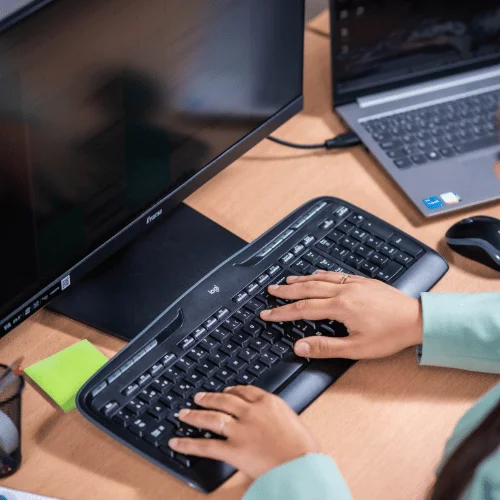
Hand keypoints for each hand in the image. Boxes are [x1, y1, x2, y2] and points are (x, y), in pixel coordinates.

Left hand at [168, 385, 318, 478]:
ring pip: (211, 417)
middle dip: (210, 397)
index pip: (245, 390)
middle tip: (199, 397)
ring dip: (195, 414)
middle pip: (224, 399)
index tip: (226, 390)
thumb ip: (276, 416)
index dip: (232, 389)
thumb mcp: (293, 421)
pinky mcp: (233, 449)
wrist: (303, 465)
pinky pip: (206, 446)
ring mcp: (240, 429)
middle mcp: (251, 411)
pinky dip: (189, 444)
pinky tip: (176, 443)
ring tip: (184, 413)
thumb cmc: (304, 447)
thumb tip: (268, 419)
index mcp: (268, 402)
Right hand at [260, 271, 422, 359]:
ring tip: (287, 280)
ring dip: (302, 279)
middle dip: (286, 291)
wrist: (418, 318)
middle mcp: (344, 291)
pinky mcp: (363, 281)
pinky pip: (336, 274)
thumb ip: (326, 347)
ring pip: (321, 278)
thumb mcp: (357, 348)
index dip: (282, 312)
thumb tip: (300, 346)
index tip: (267, 313)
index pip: (303, 309)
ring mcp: (354, 283)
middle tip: (270, 291)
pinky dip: (321, 274)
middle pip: (308, 288)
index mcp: (340, 306)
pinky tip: (317, 274)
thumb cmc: (390, 335)